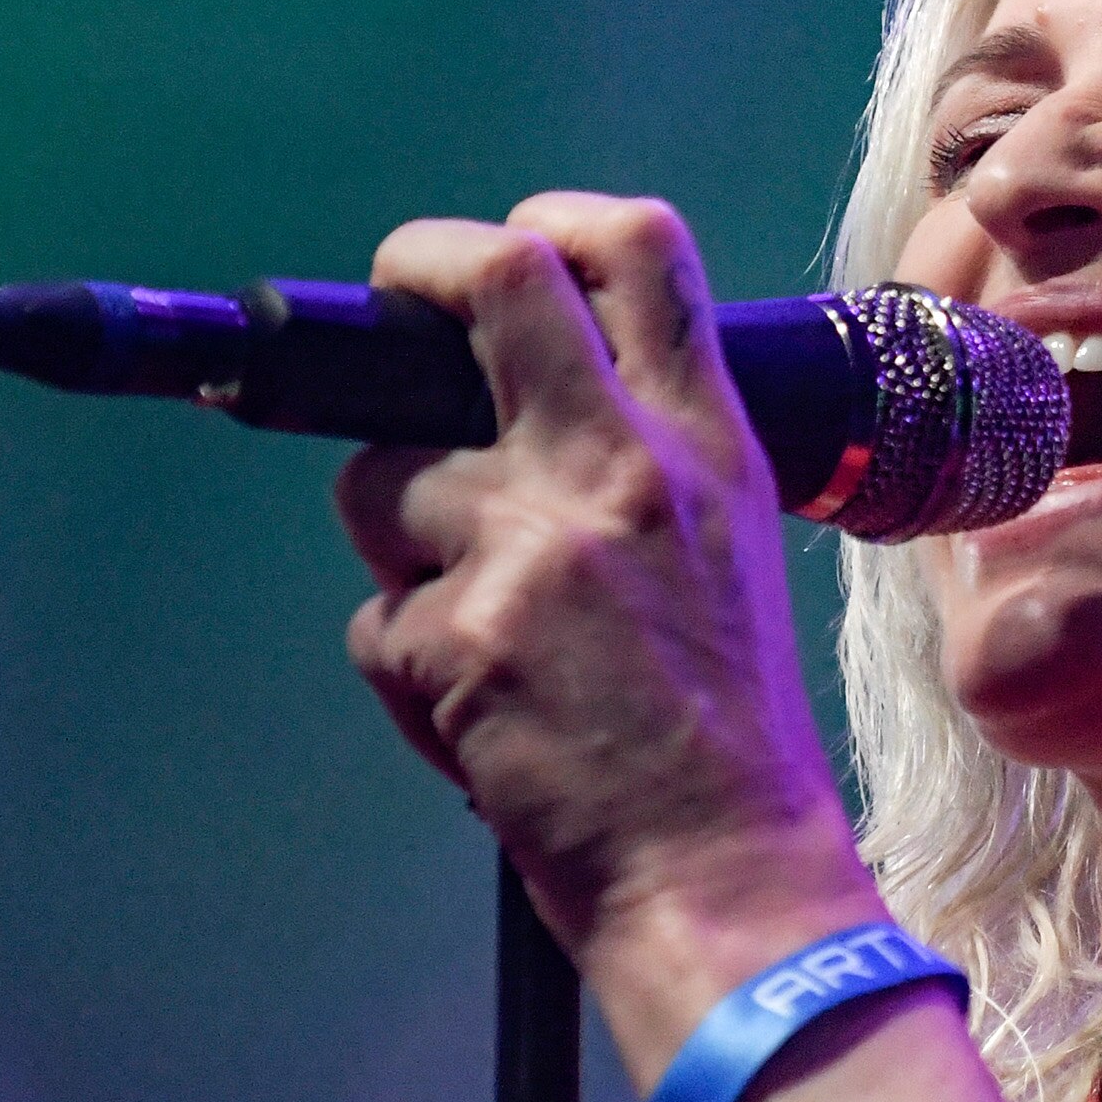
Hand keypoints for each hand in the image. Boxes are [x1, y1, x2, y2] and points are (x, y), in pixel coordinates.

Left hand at [333, 195, 879, 1072]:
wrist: (726, 879)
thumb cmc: (724, 744)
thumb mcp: (726, 559)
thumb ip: (642, 469)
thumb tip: (510, 411)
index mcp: (706, 445)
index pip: (641, 249)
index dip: (548, 221)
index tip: (499, 250)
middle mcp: (626, 468)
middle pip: (493, 281)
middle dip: (411, 271)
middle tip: (379, 309)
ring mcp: (534, 543)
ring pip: (382, 482)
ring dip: (397, 550)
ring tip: (480, 639)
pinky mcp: (458, 634)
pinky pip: (374, 620)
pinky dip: (408, 676)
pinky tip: (481, 725)